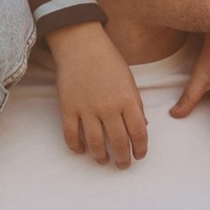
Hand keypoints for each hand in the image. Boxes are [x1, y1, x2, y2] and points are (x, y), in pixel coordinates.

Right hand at [51, 21, 149, 166]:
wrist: (80, 44)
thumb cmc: (108, 60)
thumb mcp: (129, 80)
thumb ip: (136, 104)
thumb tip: (141, 127)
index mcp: (127, 100)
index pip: (138, 133)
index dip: (141, 148)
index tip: (139, 155)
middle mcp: (108, 108)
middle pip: (119, 143)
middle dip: (123, 159)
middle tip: (123, 165)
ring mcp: (87, 109)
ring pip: (95, 144)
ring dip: (101, 157)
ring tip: (104, 161)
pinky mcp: (68, 108)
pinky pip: (71, 135)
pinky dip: (76, 146)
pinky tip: (81, 150)